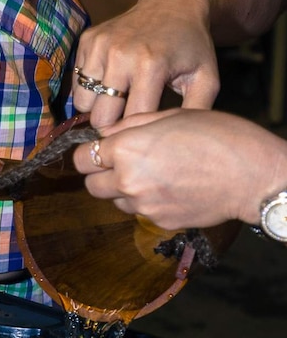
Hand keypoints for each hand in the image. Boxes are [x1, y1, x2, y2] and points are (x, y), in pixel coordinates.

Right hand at [72, 0, 219, 127]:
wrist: (174, 5)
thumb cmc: (191, 47)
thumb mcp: (205, 79)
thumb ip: (194, 113)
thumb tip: (173, 145)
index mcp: (151, 67)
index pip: (130, 121)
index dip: (135, 132)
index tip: (142, 132)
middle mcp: (120, 55)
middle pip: (100, 117)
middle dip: (112, 124)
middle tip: (126, 119)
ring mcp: (100, 46)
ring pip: (82, 103)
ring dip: (97, 107)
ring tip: (117, 99)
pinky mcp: (87, 40)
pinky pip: (77, 82)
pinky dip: (89, 87)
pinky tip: (109, 79)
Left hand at [72, 109, 286, 228]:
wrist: (254, 175)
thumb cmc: (220, 137)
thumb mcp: (172, 116)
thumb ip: (131, 125)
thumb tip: (104, 133)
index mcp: (127, 149)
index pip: (81, 158)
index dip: (89, 153)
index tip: (100, 150)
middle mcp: (128, 180)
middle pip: (91, 185)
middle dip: (101, 174)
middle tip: (122, 163)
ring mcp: (143, 205)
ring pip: (115, 200)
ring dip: (124, 189)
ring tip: (154, 174)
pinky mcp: (158, 221)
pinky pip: (140, 212)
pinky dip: (147, 202)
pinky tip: (171, 188)